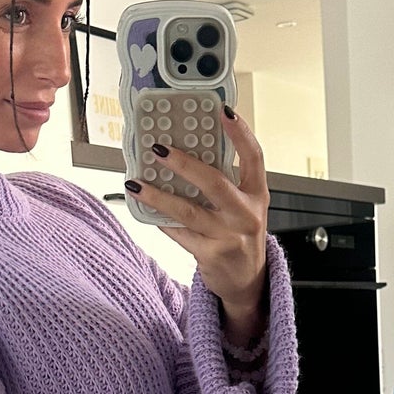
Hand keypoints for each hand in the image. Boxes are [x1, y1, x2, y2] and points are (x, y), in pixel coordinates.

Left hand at [127, 105, 268, 313]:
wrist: (247, 282)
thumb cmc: (241, 238)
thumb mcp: (243, 207)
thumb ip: (224, 183)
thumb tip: (186, 154)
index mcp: (256, 195)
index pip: (253, 157)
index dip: (240, 132)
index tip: (224, 111)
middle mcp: (246, 214)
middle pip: (215, 182)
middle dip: (184, 164)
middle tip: (159, 149)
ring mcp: (229, 236)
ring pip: (188, 210)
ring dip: (158, 195)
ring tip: (136, 183)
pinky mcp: (211, 255)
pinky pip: (179, 233)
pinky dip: (160, 220)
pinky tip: (145, 210)